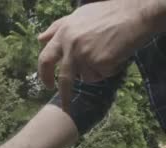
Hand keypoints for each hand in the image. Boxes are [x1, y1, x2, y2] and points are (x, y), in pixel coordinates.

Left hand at [37, 0, 164, 112]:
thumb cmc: (108, 14)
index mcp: (63, 34)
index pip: (45, 58)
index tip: (46, 83)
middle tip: (65, 105)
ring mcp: (85, 54)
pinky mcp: (99, 62)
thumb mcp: (78, 16)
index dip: (44, 73)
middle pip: (64, 78)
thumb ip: (57, 28)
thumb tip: (40, 40)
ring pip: (85, 76)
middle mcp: (71, 45)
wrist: (135, 15)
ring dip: (96, 71)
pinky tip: (116, 55)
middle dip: (63, 94)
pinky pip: (101, 75)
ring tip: (107, 53)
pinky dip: (108, 69)